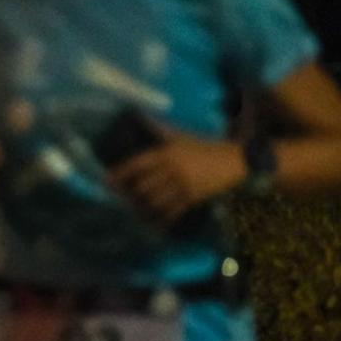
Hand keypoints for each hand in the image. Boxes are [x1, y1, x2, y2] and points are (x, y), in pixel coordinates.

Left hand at [108, 130, 245, 226]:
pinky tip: (153, 224)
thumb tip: (139, 116)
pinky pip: (173, 211)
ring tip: (132, 212)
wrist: (233, 160)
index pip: (138, 164)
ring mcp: (182, 185)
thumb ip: (158, 129)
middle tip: (118, 199)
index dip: (121, 173)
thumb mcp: (180, 135)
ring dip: (142, 208)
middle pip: (143, 186)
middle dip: (129, 194)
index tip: (107, 180)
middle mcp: (172, 169)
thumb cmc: (202, 146)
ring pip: (155, 201)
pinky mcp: (193, 197)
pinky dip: (162, 219)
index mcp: (166, 152)